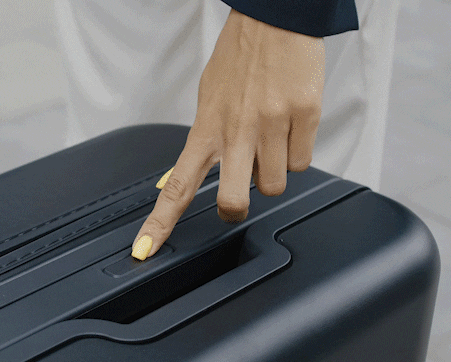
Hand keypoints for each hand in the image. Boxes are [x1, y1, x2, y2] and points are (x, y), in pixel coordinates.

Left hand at [131, 9, 324, 259]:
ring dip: (271, 171)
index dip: (161, 222)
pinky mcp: (305, 115)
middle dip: (236, 208)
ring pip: (275, 184)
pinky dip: (296, 152)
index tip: (145, 249)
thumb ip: (200, 141)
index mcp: (207, 126)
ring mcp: (272, 124)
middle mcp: (237, 129)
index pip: (178, 184)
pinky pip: (302, 162)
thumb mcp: (208, 97)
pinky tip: (290, 127)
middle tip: (239, 194)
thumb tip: (180, 180)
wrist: (276, 17)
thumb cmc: (240, 58)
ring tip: (269, 138)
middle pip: (234, 199)